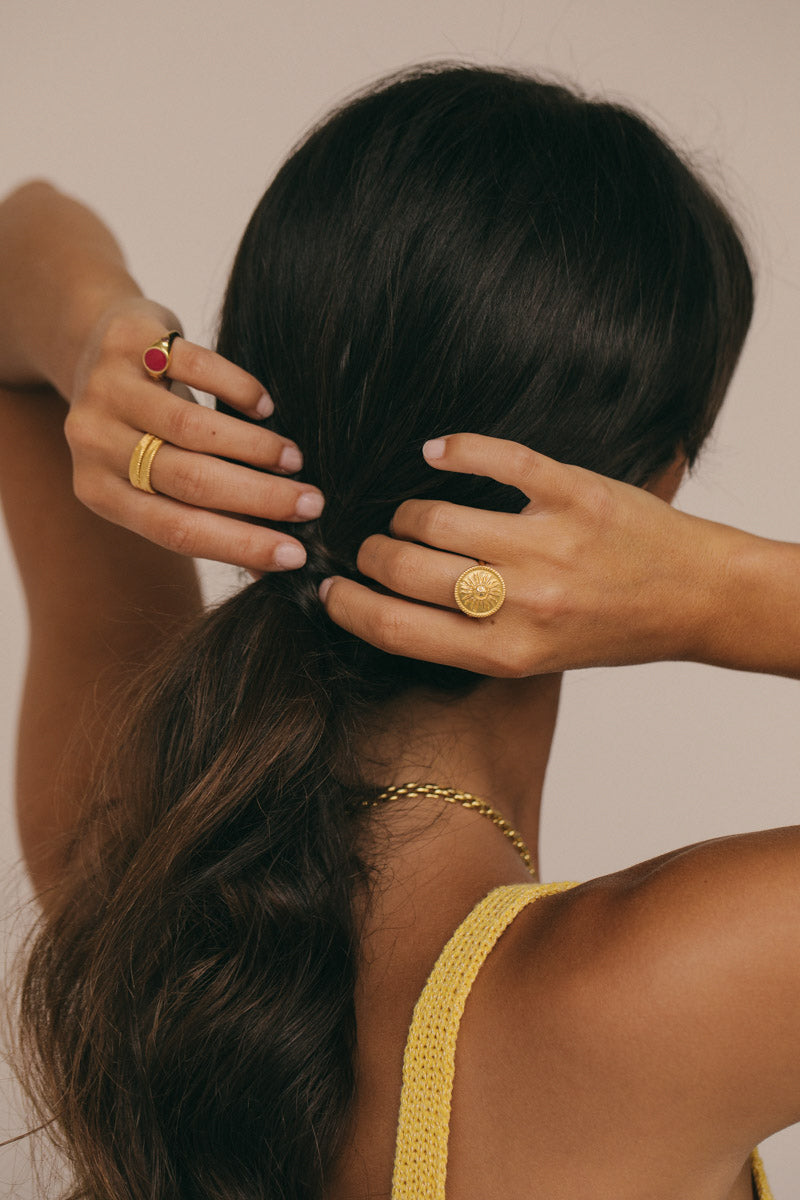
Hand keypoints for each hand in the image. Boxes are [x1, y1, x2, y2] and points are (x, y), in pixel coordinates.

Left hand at [65, 298, 322, 571]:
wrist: (91, 348)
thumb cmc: (139, 431)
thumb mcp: (158, 480)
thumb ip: (210, 519)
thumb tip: (275, 567)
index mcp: (99, 493)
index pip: (176, 530)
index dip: (239, 544)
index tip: (294, 554)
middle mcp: (94, 444)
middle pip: (189, 480)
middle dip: (260, 498)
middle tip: (312, 504)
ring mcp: (107, 390)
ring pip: (193, 429)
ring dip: (255, 448)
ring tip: (294, 459)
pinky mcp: (130, 342)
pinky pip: (195, 366)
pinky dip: (239, 389)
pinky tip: (265, 407)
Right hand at [319, 433, 726, 675]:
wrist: (698, 598)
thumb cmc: (612, 630)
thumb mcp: (535, 657)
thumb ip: (468, 635)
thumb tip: (387, 600)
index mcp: (508, 654)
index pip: (396, 630)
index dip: (347, 607)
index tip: (329, 590)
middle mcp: (523, 604)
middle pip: (402, 569)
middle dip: (372, 554)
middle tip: (375, 546)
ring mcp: (549, 546)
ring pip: (434, 516)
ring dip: (410, 512)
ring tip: (415, 514)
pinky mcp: (575, 494)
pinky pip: (495, 460)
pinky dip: (454, 449)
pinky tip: (437, 453)